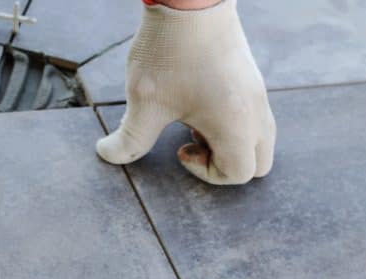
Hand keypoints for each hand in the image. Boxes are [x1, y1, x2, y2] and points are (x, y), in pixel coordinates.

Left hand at [96, 0, 274, 184]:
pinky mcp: (251, 78)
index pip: (239, 174)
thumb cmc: (168, 52)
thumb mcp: (144, 103)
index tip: (180, 149)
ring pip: (259, 138)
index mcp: (236, 125)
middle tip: (192, 141)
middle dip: (225, 164)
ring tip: (193, 120)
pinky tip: (197, 100)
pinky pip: (253, 115)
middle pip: (259, 163)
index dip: (207, 174)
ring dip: (228, 142)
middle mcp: (256, 112)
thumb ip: (128, 140)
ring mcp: (258, 93)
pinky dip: (231, 122)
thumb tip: (107, 155)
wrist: (190, 0)